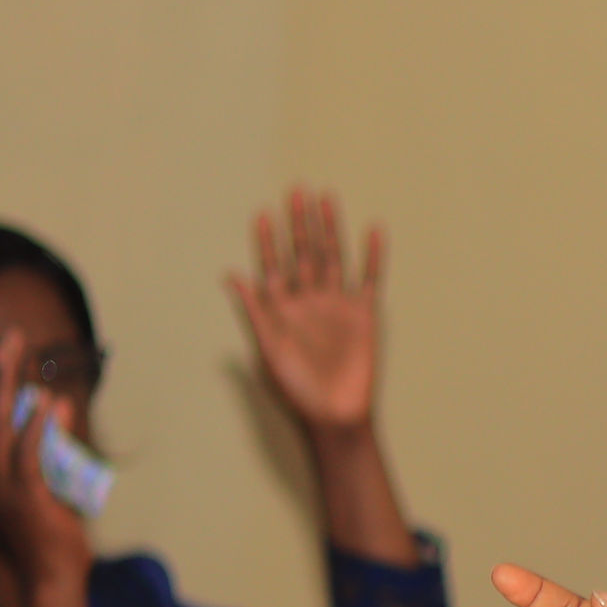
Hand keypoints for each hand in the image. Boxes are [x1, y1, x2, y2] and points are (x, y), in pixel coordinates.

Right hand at [0, 332, 92, 592]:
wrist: (50, 578)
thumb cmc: (49, 537)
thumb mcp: (44, 488)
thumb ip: (46, 456)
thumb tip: (56, 418)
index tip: (7, 351)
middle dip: (1, 371)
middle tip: (11, 336)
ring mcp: (3, 484)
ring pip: (3, 424)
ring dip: (14, 386)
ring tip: (22, 352)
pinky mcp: (26, 495)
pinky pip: (30, 454)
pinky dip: (38, 426)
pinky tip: (47, 402)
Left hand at [228, 186, 382, 438]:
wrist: (334, 416)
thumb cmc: (295, 391)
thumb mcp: (267, 351)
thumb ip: (255, 312)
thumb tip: (232, 276)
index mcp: (280, 308)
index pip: (272, 265)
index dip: (268, 241)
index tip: (265, 213)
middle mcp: (308, 300)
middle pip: (304, 253)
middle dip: (300, 223)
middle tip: (297, 190)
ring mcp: (336, 305)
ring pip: (333, 258)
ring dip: (329, 229)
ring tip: (326, 199)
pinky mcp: (363, 315)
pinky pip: (369, 279)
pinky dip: (373, 256)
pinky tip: (374, 230)